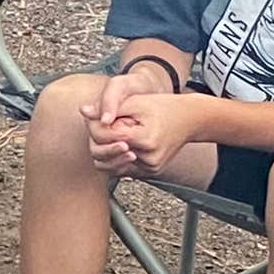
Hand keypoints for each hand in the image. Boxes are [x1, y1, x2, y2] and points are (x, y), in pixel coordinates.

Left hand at [91, 84, 207, 178]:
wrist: (190, 119)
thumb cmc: (164, 107)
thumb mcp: (136, 102)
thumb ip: (109, 107)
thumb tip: (84, 111)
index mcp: (145, 140)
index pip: (106, 137)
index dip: (97, 126)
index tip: (99, 117)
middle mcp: (149, 158)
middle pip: (104, 155)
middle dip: (100, 140)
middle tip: (106, 126)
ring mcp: (150, 168)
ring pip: (110, 165)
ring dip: (106, 150)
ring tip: (116, 134)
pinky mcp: (150, 172)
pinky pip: (122, 169)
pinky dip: (117, 157)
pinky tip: (124, 143)